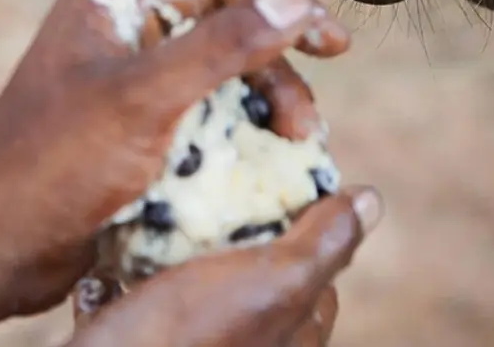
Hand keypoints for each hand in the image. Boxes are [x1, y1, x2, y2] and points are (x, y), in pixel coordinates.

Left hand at [0, 0, 352, 317]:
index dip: (280, 6)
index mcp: (112, 7)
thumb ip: (224, 45)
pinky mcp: (127, 137)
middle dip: (272, 76)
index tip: (332, 42)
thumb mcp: (147, 96)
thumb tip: (294, 1)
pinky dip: (230, 140)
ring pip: (213, 85)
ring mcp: (122, 89)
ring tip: (291, 151)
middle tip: (306, 125)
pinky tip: (259, 167)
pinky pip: (195, 124)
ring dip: (257, 113)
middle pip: (221, 38)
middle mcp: (118, 39)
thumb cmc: (55, 164)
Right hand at [64, 186, 381, 346]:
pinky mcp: (142, 334)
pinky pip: (142, 286)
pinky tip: (120, 246)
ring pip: (194, 269)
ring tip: (162, 198)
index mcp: (291, 331)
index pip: (314, 254)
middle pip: (251, 257)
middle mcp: (249, 339)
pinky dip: (129, 264)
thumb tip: (373, 199)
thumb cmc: (190, 339)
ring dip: (177, 235)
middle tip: (210, 171)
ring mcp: (194, 339)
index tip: (269, 163)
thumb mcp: (272, 283)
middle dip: (232, 216)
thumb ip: (323, 244)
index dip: (298, 206)